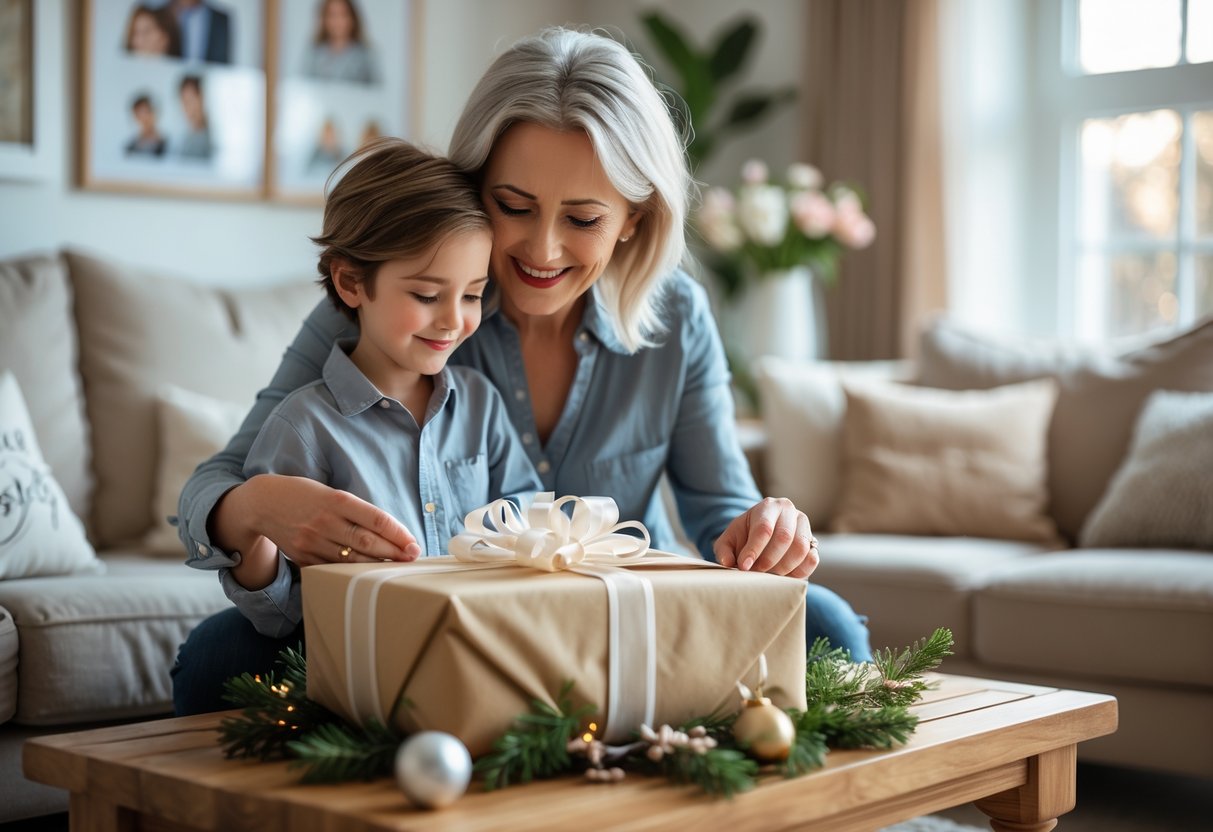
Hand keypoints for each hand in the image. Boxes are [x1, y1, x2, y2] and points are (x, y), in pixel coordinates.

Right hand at [211, 475, 421, 565]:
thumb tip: (388, 532)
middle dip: (394, 552)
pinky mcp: (304, 558)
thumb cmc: (304, 495)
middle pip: (367, 542)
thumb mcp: (330, 493)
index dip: (398, 533)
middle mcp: (325, 522)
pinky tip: (369, 573)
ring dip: (378, 565)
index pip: (375, 519)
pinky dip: (354, 572)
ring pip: (353, 559)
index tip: (413, 543)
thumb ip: (355, 511)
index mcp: (335, 500)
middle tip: (412, 557)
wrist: (262, 504)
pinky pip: (334, 568)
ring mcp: (313, 542)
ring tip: (397, 567)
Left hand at [712, 497, 818, 579]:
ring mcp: (804, 525)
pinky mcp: (813, 542)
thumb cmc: (744, 537)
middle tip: (756, 572)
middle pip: (784, 537)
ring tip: (769, 575)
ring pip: (801, 548)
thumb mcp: (729, 540)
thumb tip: (729, 563)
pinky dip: (799, 572)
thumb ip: (724, 551)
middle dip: (769, 560)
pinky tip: (784, 577)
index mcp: (767, 506)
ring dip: (784, 567)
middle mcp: (789, 511)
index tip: (744, 567)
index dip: (754, 550)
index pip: (764, 528)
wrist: (762, 536)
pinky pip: (812, 559)